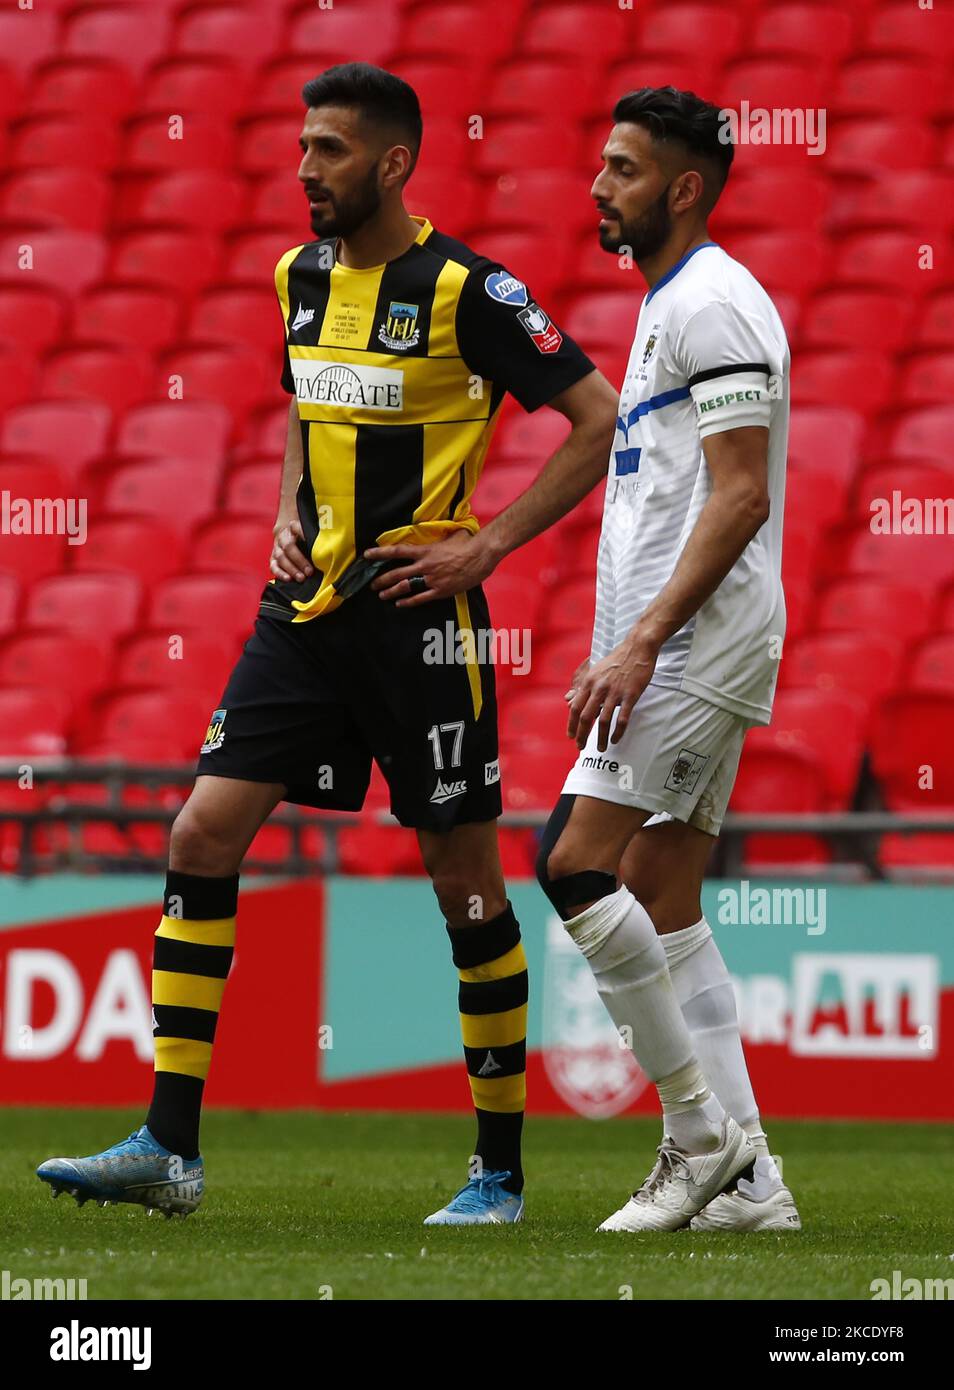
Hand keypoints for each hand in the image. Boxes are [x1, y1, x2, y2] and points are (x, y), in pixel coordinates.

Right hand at [270, 517, 312, 582]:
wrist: (289, 535)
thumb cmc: (304, 536)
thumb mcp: (310, 531)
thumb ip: (316, 536)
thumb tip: (329, 546)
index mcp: (293, 527)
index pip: (297, 528)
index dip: (304, 535)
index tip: (315, 544)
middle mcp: (283, 537)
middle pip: (288, 547)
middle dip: (299, 560)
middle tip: (309, 571)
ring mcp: (277, 548)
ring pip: (281, 557)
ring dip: (291, 569)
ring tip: (301, 578)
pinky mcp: (273, 559)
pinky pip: (273, 566)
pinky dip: (279, 573)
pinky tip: (288, 579)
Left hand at [366, 530, 495, 605]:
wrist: (481, 555)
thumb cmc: (468, 543)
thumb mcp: (450, 535)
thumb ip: (439, 535)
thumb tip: (438, 527)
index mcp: (425, 550)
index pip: (397, 551)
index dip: (380, 553)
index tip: (367, 555)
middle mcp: (425, 565)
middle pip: (397, 573)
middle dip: (382, 579)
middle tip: (372, 584)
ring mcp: (432, 579)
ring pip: (405, 587)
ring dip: (391, 591)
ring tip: (382, 595)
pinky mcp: (440, 590)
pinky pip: (420, 598)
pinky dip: (408, 602)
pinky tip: (400, 604)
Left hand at [566, 635, 658, 751]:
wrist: (637, 648)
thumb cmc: (616, 660)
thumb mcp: (595, 671)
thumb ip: (584, 687)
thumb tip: (569, 700)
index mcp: (589, 682)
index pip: (575, 708)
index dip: (571, 724)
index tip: (571, 736)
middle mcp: (599, 688)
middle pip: (586, 717)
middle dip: (582, 735)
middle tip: (580, 747)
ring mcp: (615, 692)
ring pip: (603, 721)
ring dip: (600, 738)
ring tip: (601, 748)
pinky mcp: (630, 695)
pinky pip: (621, 718)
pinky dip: (618, 732)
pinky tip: (616, 739)